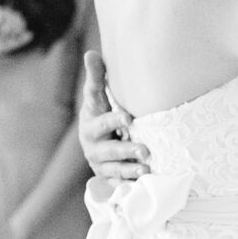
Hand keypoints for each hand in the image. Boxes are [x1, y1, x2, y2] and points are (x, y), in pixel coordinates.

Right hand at [0, 3, 31, 63]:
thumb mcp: (6, 45)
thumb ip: (18, 40)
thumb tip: (31, 34)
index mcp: (7, 25)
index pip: (20, 20)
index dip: (21, 27)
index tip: (15, 36)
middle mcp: (1, 18)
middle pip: (16, 14)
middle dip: (16, 24)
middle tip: (10, 33)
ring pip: (7, 11)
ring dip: (8, 21)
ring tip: (4, 30)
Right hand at [79, 50, 149, 177]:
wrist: (93, 141)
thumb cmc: (99, 112)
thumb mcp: (96, 96)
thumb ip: (96, 77)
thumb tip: (91, 53)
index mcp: (90, 126)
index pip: (102, 123)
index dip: (113, 121)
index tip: (128, 118)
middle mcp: (93, 147)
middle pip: (110, 150)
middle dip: (127, 151)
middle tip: (145, 150)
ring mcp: (101, 165)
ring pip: (115, 169)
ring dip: (131, 170)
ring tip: (147, 169)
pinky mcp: (109, 178)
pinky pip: (119, 184)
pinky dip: (130, 185)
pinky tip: (144, 185)